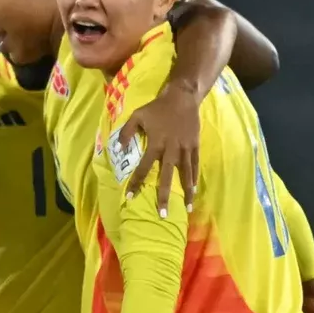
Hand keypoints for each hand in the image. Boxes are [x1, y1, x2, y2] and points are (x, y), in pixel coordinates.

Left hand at [121, 82, 199, 215]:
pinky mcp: (195, 145)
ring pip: (185, 174)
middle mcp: (171, 149)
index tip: (131, 197)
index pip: (143, 168)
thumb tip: (118, 149)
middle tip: (162, 214)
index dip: (136, 182)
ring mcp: (185, 148)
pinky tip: (194, 190)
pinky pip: (195, 165)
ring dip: (185, 192)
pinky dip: (194, 178)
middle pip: (166, 177)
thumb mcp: (136, 116)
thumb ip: (126, 133)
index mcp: (155, 144)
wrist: (182, 98)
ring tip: (186, 208)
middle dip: (163, 196)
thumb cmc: (156, 108)